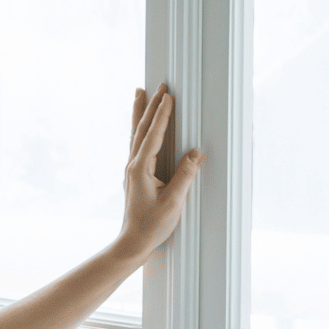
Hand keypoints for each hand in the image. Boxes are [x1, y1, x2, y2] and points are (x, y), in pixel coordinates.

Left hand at [114, 84, 201, 265]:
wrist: (132, 244)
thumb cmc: (152, 226)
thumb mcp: (173, 202)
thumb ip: (185, 175)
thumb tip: (196, 152)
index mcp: (140, 169)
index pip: (152, 135)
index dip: (162, 114)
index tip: (168, 95)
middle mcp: (132, 166)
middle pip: (141, 129)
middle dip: (150, 105)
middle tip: (158, 84)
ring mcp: (132, 171)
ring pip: (136, 134)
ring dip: (140, 113)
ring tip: (140, 93)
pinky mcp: (135, 177)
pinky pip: (137, 145)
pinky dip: (140, 129)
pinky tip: (142, 127)